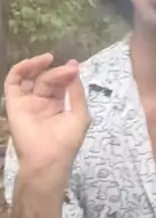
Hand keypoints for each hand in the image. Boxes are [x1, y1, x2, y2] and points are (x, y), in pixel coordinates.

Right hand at [4, 54, 89, 176]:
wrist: (48, 159)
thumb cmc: (66, 141)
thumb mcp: (80, 114)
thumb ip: (77, 92)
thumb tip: (74, 68)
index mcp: (58, 105)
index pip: (60, 83)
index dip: (66, 73)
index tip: (74, 67)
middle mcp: (41, 101)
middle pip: (47, 79)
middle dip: (57, 72)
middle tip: (68, 69)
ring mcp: (27, 101)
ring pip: (29, 77)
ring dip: (37, 65)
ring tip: (48, 58)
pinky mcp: (13, 103)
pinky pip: (13, 82)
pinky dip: (20, 69)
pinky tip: (32, 63)